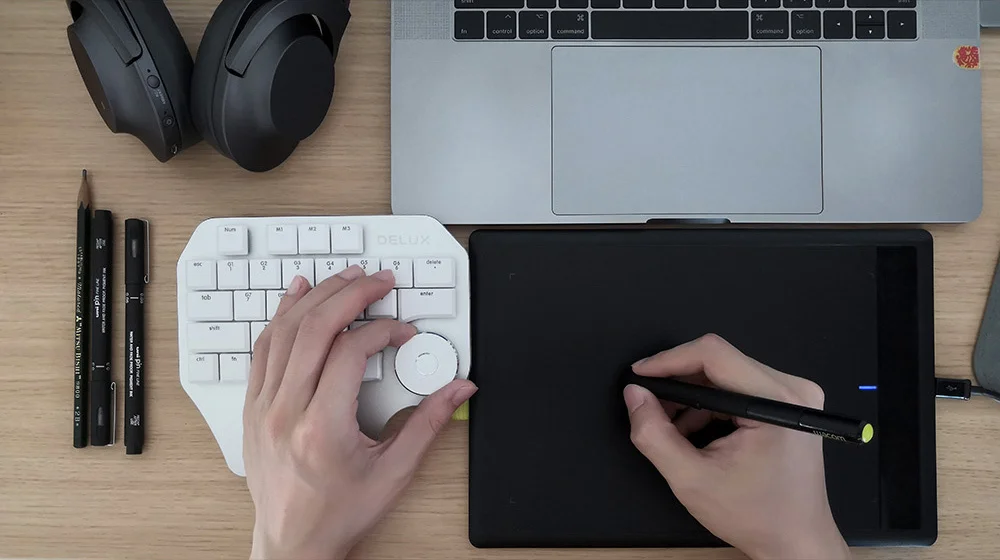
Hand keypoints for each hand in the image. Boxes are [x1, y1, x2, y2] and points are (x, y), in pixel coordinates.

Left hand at [243, 266, 477, 559]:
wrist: (293, 544)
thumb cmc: (339, 513)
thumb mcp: (394, 472)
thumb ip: (428, 424)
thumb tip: (458, 388)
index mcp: (322, 427)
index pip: (351, 351)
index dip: (383, 330)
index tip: (403, 333)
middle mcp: (286, 411)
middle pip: (315, 329)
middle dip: (350, 295)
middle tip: (377, 281)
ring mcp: (263, 407)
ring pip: (284, 332)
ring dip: (316, 297)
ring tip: (344, 279)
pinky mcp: (252, 407)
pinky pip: (262, 349)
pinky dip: (281, 317)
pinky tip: (296, 297)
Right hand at [624, 334, 849, 559]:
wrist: (796, 543)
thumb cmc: (754, 517)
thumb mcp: (691, 479)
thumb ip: (654, 434)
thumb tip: (633, 394)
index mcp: (776, 401)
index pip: (713, 354)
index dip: (669, 360)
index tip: (638, 376)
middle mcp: (792, 389)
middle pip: (719, 362)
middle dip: (677, 382)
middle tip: (648, 406)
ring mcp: (794, 395)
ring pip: (725, 374)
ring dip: (692, 397)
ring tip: (670, 428)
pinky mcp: (788, 404)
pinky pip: (738, 388)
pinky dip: (710, 405)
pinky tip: (693, 431)